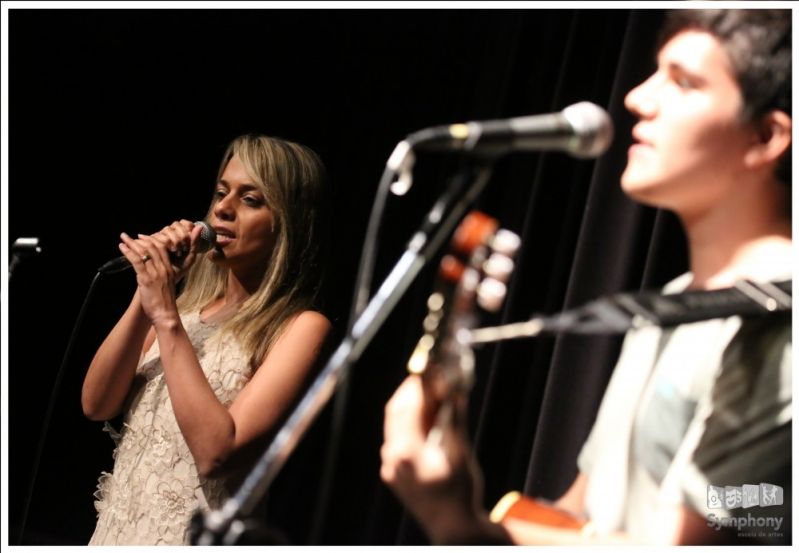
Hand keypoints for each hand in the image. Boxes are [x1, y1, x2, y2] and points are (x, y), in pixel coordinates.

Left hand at [119, 220, 203, 325]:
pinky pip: (137, 261)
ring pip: (144, 252)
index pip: (162, 249)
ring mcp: (155, 273)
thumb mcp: (167, 286)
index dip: (151, 241)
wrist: (165, 314)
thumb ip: (160, 276)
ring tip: (123, 238)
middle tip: (129, 235)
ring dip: (132, 243)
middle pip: (153, 247)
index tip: (142, 237)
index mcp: (169, 270)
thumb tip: (150, 272)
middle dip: (140, 239)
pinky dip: (128, 252)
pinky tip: (122, 247)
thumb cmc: (164, 303)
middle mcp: (163, 269)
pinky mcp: (146, 279)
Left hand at [380, 375, 487, 543]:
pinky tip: (426, 420)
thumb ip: (454, 419)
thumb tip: (454, 391)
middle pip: (396, 412)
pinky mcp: (393, 473)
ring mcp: (391, 466)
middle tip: (430, 377)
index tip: (432, 370)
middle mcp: (393, 458)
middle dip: (412, 391)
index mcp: (407, 452)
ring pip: (395, 425)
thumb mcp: (460, 453)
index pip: (408, 406)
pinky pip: (397, 439)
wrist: (454, 530)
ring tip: (430, 395)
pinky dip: (409, 424)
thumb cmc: (460, 494)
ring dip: (410, 406)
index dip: (420, 385)